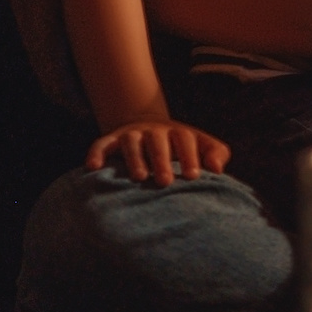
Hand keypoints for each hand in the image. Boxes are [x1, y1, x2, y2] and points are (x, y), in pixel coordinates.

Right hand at [88, 119, 228, 184]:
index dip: (190, 156)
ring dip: (134, 158)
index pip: (185, 140)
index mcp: (178, 133)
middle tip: (166, 182)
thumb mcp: (202, 146)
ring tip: (139, 177)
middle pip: (158, 141)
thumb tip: (218, 169)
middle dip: (162, 160)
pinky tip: (93, 167)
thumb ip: (216, 153)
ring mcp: (132, 134)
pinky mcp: (112, 140)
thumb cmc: (181, 147)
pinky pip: (101, 144)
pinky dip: (96, 153)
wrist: (150, 129)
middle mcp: (154, 131)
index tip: (194, 176)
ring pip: (131, 142)